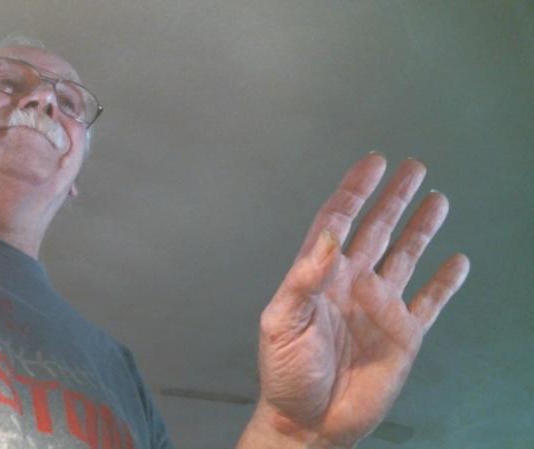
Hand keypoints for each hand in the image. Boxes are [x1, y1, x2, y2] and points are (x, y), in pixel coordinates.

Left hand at [239, 153, 469, 447]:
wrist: (309, 421)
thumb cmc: (286, 374)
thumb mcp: (282, 322)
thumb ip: (305, 279)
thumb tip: (329, 236)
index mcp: (320, 277)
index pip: (338, 222)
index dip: (354, 191)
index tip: (371, 163)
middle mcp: (352, 284)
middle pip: (376, 230)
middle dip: (393, 198)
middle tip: (412, 168)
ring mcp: (379, 308)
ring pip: (405, 257)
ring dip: (421, 228)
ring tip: (438, 199)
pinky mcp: (403, 335)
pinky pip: (430, 301)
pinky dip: (445, 283)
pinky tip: (456, 262)